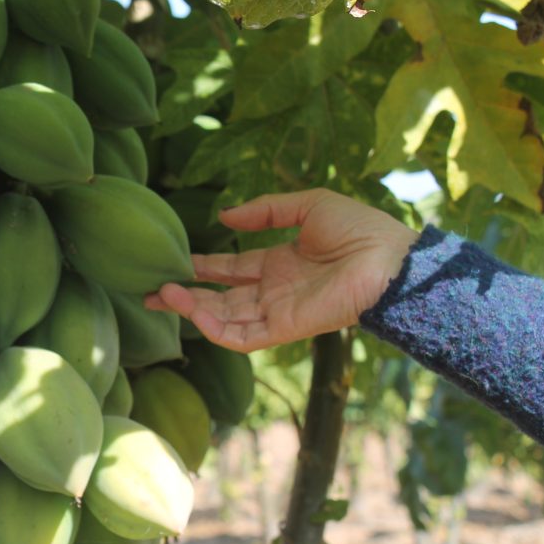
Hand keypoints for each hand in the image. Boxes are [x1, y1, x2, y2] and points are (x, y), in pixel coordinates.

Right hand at [145, 189, 418, 352]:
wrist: (391, 261)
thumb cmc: (360, 230)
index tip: (173, 263)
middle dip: (185, 295)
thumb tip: (223, 217)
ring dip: (193, 310)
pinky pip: (244, 338)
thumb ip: (264, 210)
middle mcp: (273, 292)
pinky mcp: (285, 329)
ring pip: (225, 319)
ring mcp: (277, 313)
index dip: (202, 268)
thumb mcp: (308, 206)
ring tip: (164, 295)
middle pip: (220, 298)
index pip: (231, 270)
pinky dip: (217, 330)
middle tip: (152, 290)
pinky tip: (194, 314)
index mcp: (279, 264)